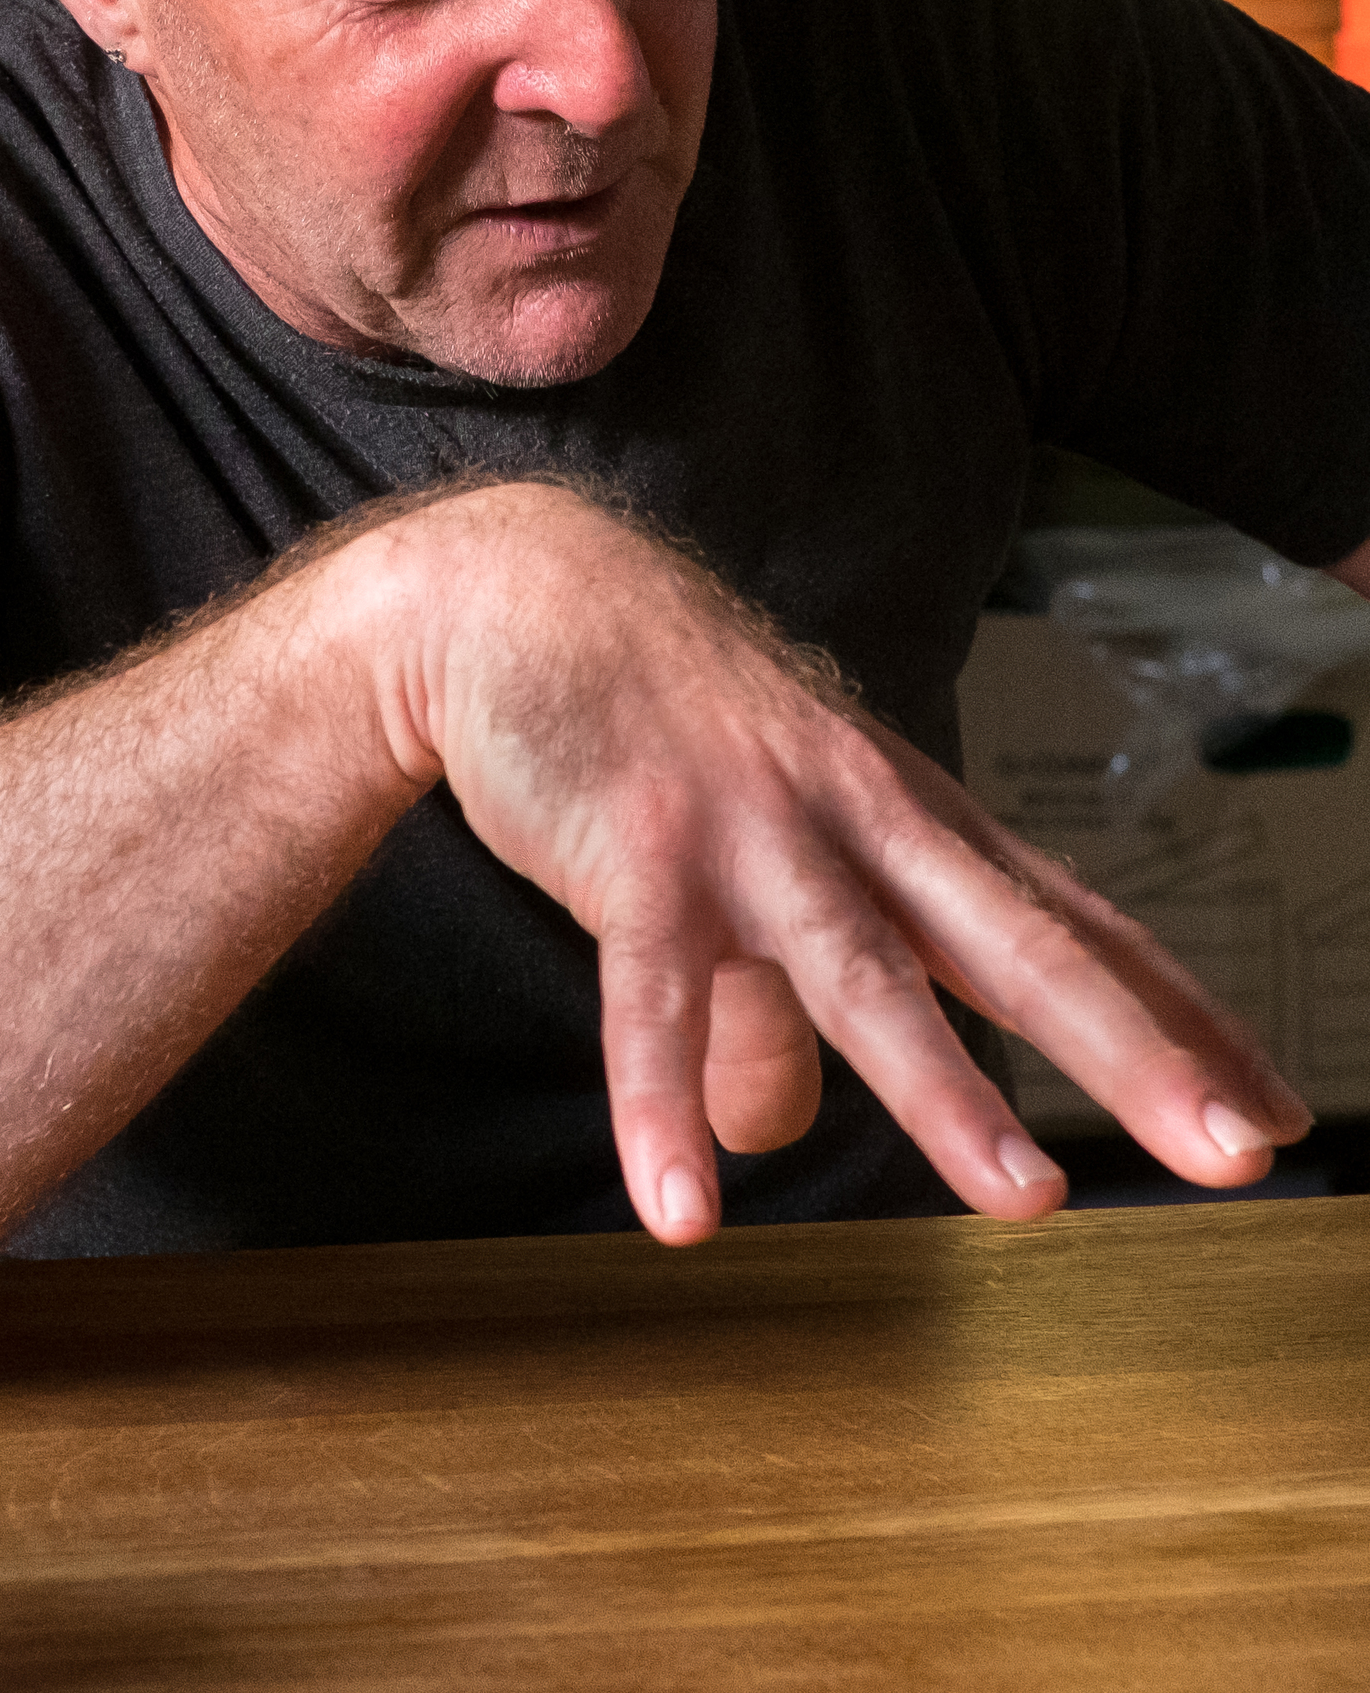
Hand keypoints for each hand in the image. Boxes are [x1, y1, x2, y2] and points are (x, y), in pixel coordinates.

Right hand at [360, 484, 1311, 1241]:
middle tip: (1234, 1149)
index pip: (1065, 919)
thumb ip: (767, 1007)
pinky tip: (684, 1208)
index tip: (1277, 1109)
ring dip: (944, 1091)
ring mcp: (747, 830)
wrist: (521, 590)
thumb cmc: (652, 720)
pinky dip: (663, 1104)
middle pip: (1010, 944)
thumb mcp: (741, 860)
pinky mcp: (633, 849)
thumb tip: (775, 1137)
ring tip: (1026, 1200)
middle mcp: (852, 816)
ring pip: (860, 971)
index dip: (1176, 1014)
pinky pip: (649, 994)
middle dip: (1132, 1050)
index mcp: (901, 812)